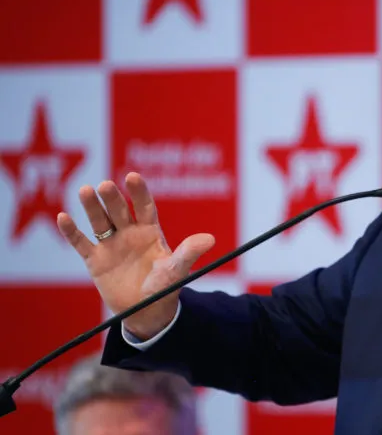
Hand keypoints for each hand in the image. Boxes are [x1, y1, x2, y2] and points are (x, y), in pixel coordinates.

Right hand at [56, 172, 214, 339]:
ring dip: (92, 207)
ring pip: (100, 221)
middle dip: (113, 198)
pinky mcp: (95, 259)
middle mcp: (129, 233)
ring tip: (86, 191)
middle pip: (119, 211)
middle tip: (106, 186)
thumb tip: (210, 239)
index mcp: (150, 231)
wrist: (147, 312)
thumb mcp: (177, 270)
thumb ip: (189, 253)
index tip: (133, 177)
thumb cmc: (165, 288)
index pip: (144, 206)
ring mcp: (111, 245)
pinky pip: (81, 242)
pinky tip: (63, 217)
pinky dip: (71, 231)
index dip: (139, 192)